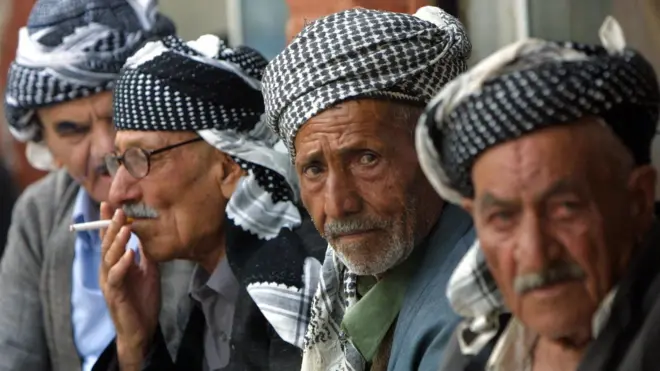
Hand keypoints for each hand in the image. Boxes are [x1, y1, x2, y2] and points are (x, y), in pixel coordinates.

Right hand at [99, 202, 160, 367]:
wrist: (142, 328)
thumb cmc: (142, 299)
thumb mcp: (148, 270)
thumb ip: (145, 252)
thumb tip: (149, 232)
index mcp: (114, 263)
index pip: (109, 239)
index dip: (107, 222)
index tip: (110, 203)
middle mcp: (108, 270)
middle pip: (106, 244)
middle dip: (111, 227)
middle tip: (118, 210)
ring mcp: (109, 282)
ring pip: (108, 258)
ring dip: (117, 243)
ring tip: (125, 229)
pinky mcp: (115, 295)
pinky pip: (116, 277)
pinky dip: (122, 265)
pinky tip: (130, 255)